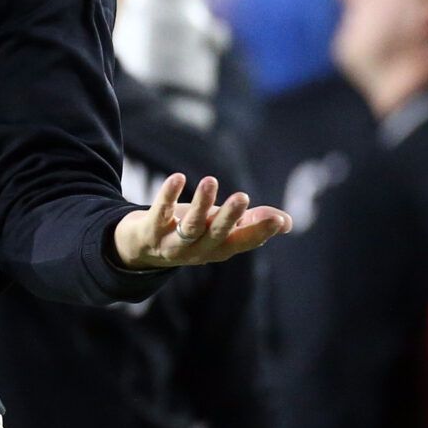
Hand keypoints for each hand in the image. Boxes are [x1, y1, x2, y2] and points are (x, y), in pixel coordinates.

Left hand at [112, 173, 291, 268]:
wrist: (141, 247)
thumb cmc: (191, 233)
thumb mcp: (221, 228)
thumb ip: (251, 223)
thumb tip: (286, 222)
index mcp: (220, 249)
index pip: (244, 242)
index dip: (260, 232)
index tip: (278, 219)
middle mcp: (198, 250)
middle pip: (217, 235)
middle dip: (230, 217)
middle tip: (243, 197)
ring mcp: (173, 243)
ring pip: (190, 226)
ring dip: (201, 204)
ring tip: (211, 180)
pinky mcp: (150, 230)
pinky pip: (160, 213)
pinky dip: (168, 196)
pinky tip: (177, 178)